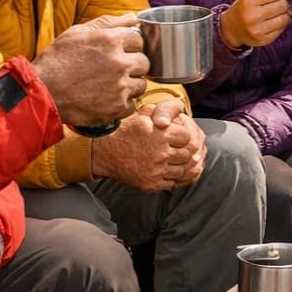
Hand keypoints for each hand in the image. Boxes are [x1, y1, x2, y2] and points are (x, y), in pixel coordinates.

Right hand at [34, 14, 148, 129]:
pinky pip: (132, 105)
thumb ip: (108, 22)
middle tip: (115, 69)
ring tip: (110, 85)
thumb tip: (133, 17)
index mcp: (111, 40)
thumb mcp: (77, 33)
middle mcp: (119, 62)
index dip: (129, 45)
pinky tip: (107, 99)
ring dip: (130, 85)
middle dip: (133, 65)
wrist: (41, 91)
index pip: (139, 39)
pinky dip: (122, 104)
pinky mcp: (116, 107)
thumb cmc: (57, 60)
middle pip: (144, 62)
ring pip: (141, 84)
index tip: (119, 51)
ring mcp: (120, 86)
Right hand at [92, 101, 206, 191]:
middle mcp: (160, 153)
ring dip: (177, 165)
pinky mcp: (151, 184)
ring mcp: (156, 170)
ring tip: (167, 160)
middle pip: (186, 155)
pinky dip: (170, 177)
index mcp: (161, 134)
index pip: (187, 137)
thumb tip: (181, 108)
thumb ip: (166, 109)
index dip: (182, 136)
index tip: (175, 137)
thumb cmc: (125, 130)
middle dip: (181, 151)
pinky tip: (162, 170)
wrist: (104, 151)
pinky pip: (171, 183)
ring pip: (182, 170)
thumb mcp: (144, 112)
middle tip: (172, 149)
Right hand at [220, 0, 291, 48]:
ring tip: (277, 12)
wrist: (231, 28)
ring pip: (285, 18)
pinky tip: (274, 21)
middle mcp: (252, 16)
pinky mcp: (263, 40)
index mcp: (248, 1)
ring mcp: (258, 30)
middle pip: (282, 5)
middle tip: (279, 2)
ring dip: (284, 13)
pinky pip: (282, 29)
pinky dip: (281, 24)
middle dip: (284, 2)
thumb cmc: (244, 7)